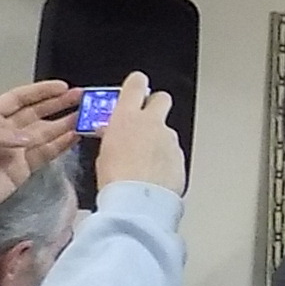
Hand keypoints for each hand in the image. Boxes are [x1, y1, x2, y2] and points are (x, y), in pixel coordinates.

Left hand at [0, 80, 80, 216]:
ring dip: (65, 123)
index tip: (62, 86)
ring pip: (45, 133)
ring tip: (86, 115)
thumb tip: (30, 137)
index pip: (17, 100)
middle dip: (58, 105)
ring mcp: (15, 151)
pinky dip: (61, 145)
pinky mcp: (22, 170)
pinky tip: (75, 136)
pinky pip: (45, 154)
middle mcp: (4, 132)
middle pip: (35, 114)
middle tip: (82, 98)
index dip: (39, 92)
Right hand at [94, 73, 186, 194]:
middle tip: (146, 118)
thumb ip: (112, 135)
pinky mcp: (181, 156)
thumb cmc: (116, 179)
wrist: (139, 201)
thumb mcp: (103, 152)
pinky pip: (173, 152)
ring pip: (168, 130)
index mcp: (127, 117)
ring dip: (160, 139)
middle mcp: (153, 123)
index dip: (136, 84)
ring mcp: (169, 139)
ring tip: (146, 159)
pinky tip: (155, 172)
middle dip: (155, 104)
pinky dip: (166, 158)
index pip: (136, 84)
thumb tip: (112, 132)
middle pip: (162, 98)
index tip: (136, 86)